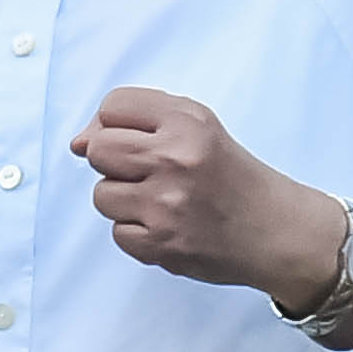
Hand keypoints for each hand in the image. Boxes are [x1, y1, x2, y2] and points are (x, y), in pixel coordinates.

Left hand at [73, 88, 343, 315]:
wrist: (275, 230)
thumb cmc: (232, 175)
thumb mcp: (197, 127)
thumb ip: (138, 120)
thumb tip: (77, 143)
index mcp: (186, 122)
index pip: (112, 106)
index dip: (116, 123)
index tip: (137, 138)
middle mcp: (175, 159)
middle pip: (98, 149)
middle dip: (114, 161)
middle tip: (148, 172)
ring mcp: (166, 205)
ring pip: (101, 195)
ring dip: (124, 200)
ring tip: (160, 202)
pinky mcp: (162, 244)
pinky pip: (118, 233)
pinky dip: (137, 232)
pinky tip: (167, 226)